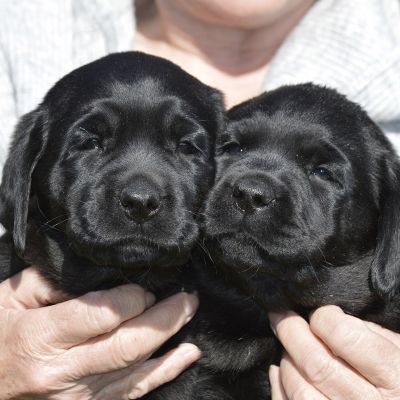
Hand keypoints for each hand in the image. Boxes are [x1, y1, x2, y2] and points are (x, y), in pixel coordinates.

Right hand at [0, 267, 199, 398]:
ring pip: (135, 370)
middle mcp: (60, 372)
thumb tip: (100, 276)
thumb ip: (54, 281)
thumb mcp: (12, 296)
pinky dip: (164, 373)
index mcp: (40, 337)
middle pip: (126, 344)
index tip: (143, 287)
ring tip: (190, 314)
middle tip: (188, 298)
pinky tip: (185, 356)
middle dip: (165, 318)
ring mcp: (75, 396)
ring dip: (169, 340)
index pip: (101, 316)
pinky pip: (131, 392)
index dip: (131, 299)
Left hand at [269, 306, 399, 399]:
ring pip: (300, 390)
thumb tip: (322, 316)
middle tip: (280, 315)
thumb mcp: (396, 348)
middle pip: (316, 363)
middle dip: (290, 331)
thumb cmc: (395, 375)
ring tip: (289, 348)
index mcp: (395, 376)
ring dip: (287, 361)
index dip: (323, 317)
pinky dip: (279, 385)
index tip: (318, 312)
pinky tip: (284, 371)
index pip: (346, 337)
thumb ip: (366, 331)